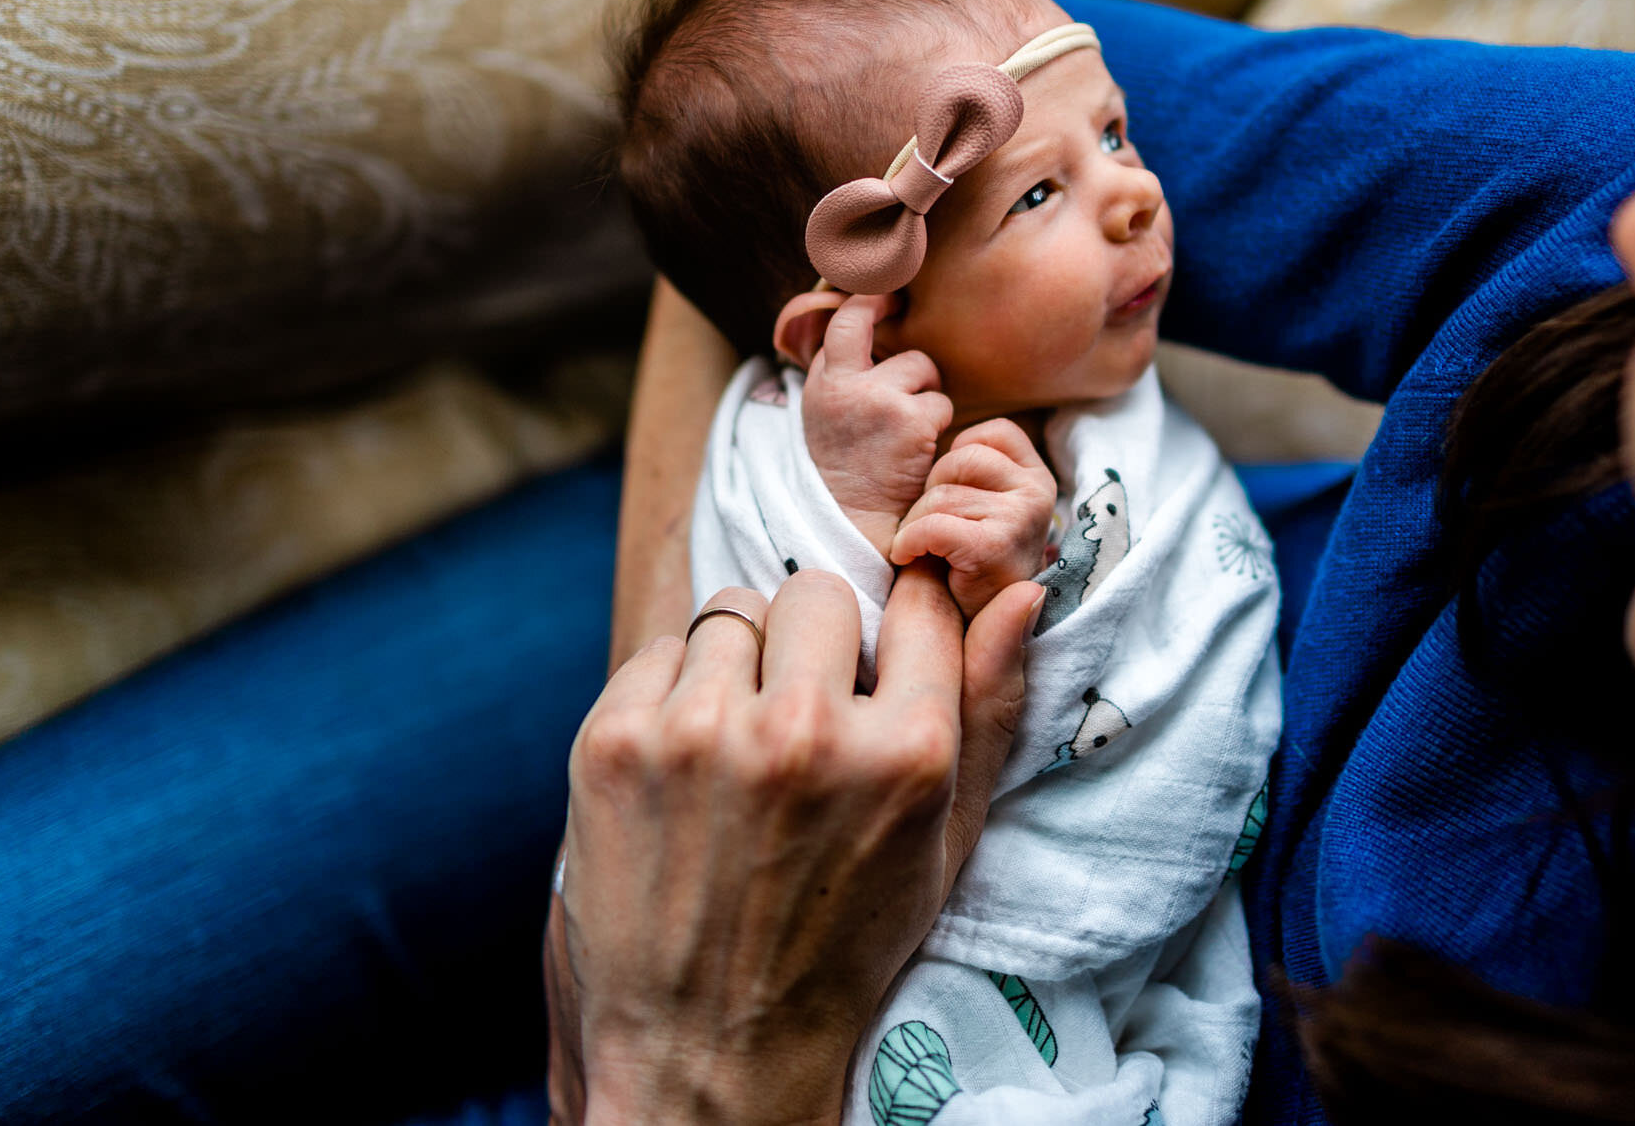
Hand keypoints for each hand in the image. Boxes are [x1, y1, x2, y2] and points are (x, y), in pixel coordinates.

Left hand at [545, 564, 1040, 1125]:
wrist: (708, 1044)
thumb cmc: (842, 941)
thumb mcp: (945, 842)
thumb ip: (992, 709)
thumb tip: (1020, 589)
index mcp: (905, 755)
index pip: (920, 605)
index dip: (901, 628)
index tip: (878, 661)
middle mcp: (804, 732)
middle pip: (817, 594)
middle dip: (812, 644)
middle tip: (800, 717)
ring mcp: (700, 733)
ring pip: (732, 612)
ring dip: (740, 665)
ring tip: (740, 749)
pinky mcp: (614, 740)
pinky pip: (660, 650)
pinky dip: (673, 693)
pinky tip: (685, 768)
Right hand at [801, 294, 952, 554]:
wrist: (852, 523)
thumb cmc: (845, 470)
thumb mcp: (825, 415)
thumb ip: (840, 373)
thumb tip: (860, 320)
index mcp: (822, 382)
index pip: (844, 319)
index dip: (869, 300)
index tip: (889, 293)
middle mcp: (845, 384)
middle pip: (892, 338)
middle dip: (908, 354)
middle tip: (911, 372)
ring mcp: (879, 398)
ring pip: (924, 371)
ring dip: (926, 398)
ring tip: (906, 434)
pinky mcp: (912, 420)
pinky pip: (941, 404)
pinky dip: (938, 426)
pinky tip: (919, 450)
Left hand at [890, 418, 1056, 621]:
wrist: (973, 633)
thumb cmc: (964, 563)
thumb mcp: (977, 504)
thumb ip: (970, 469)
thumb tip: (932, 407)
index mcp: (1037, 476)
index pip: (993, 432)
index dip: (956, 458)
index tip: (951, 496)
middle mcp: (1038, 492)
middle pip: (958, 460)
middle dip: (931, 493)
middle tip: (933, 530)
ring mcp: (1022, 518)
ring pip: (941, 495)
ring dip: (917, 523)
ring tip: (926, 550)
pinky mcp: (996, 546)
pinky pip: (933, 524)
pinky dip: (910, 542)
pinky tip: (909, 557)